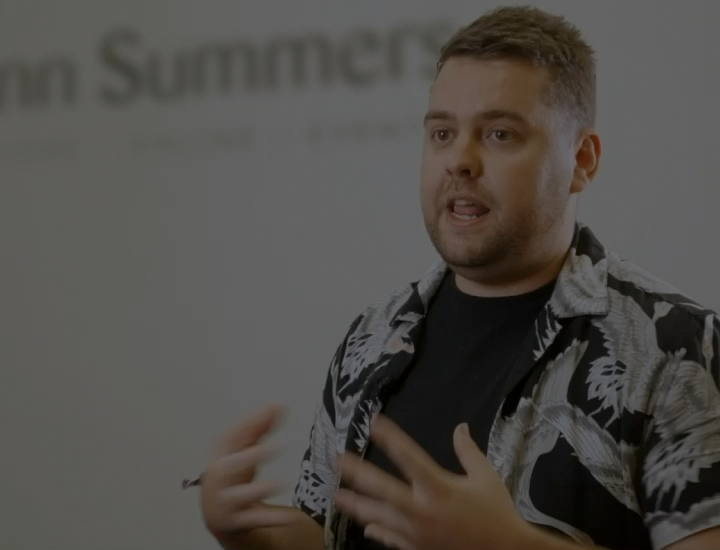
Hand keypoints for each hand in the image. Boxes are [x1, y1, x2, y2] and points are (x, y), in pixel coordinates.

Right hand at [200, 405, 300, 545]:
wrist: (220, 514)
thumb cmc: (234, 475)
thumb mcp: (244, 451)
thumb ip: (259, 428)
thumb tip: (277, 405)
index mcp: (219, 457)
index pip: (229, 439)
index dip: (249, 424)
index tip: (272, 409)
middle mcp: (216, 479)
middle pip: (228, 468)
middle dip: (250, 457)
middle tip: (277, 447)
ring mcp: (224, 502)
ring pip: (239, 496)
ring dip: (259, 489)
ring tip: (282, 483)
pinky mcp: (235, 522)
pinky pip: (254, 520)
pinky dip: (273, 519)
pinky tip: (291, 516)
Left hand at [334, 416, 536, 549]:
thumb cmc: (496, 513)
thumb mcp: (486, 477)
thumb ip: (468, 452)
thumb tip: (460, 428)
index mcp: (440, 487)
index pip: (409, 457)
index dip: (390, 437)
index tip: (374, 423)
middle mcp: (423, 510)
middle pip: (383, 489)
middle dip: (358, 474)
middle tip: (337, 461)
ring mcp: (418, 533)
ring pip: (381, 517)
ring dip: (358, 505)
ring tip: (337, 496)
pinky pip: (393, 540)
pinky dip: (378, 532)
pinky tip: (366, 527)